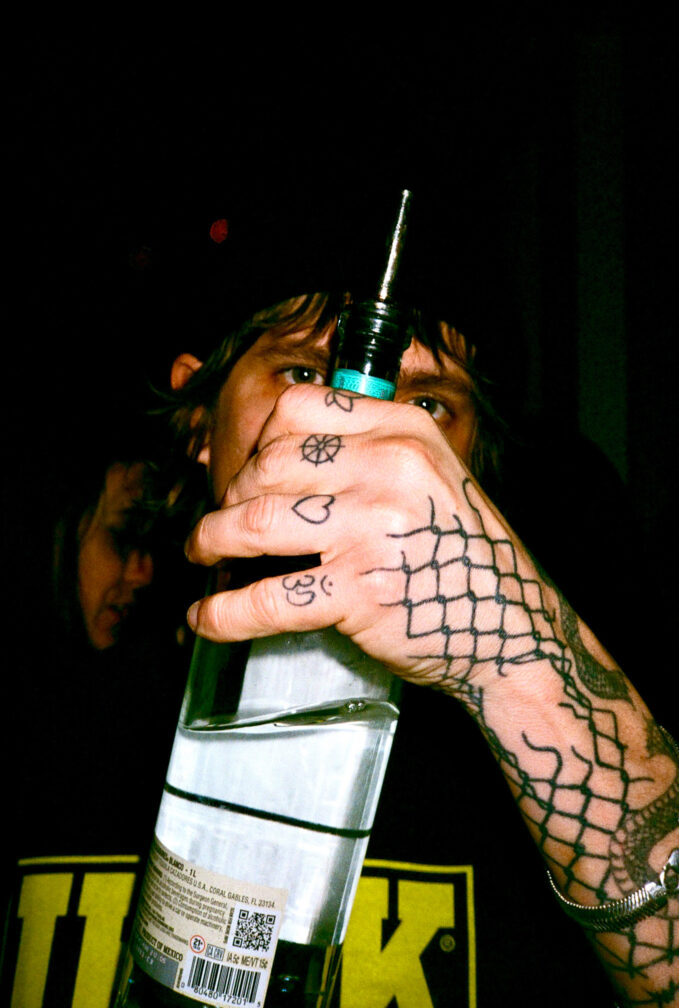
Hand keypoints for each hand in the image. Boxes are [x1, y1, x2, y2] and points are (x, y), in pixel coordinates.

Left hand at [185, 383, 558, 692]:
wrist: (510, 628)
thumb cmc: (462, 555)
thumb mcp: (432, 476)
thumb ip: (367, 455)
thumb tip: (274, 459)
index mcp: (402, 431)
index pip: (298, 409)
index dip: (258, 441)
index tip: (248, 472)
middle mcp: (388, 468)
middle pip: (267, 463)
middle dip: (231, 495)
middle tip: (225, 522)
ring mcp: (373, 529)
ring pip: (254, 522)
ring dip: (211, 541)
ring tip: (203, 554)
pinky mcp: (359, 591)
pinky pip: (268, 597)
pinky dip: (225, 612)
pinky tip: (207, 618)